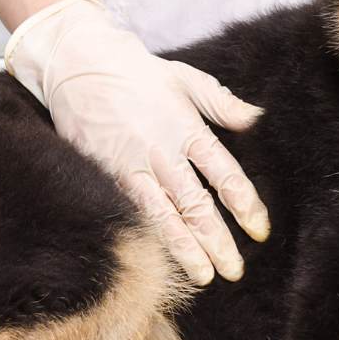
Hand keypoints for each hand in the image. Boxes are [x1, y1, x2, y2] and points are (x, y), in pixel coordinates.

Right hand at [6, 0, 268, 284]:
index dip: (245, 205)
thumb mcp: (186, 79)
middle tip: (234, 270)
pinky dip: (149, 237)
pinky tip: (160, 261)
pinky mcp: (106, 174)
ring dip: (185, 249)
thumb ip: (223, 104)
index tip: (259, 230)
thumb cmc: (138, 72)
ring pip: (163, 216)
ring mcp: (131, 166)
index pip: (224, 174)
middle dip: (217, 241)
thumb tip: (258, 119)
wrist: (79, 63)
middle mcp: (161, 151)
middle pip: (196, 204)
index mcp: (187, 128)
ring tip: (203, 276)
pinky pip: (132, 212)